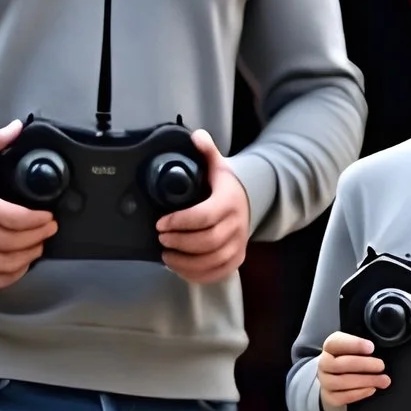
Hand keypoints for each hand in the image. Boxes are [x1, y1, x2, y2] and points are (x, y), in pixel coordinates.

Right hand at [0, 121, 56, 287]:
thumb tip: (16, 127)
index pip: (17, 219)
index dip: (38, 220)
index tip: (49, 217)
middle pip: (17, 242)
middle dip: (39, 236)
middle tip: (49, 229)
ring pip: (10, 263)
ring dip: (30, 255)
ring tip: (38, 244)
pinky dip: (14, 274)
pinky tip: (22, 262)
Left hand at [156, 130, 251, 283]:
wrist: (249, 203)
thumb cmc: (225, 187)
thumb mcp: (217, 166)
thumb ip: (206, 151)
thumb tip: (196, 136)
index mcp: (228, 202)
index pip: (204, 216)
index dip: (179, 222)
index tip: (161, 223)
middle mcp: (236, 226)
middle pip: (206, 242)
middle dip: (179, 242)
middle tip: (161, 237)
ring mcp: (238, 246)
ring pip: (210, 261)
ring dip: (184, 261)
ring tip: (166, 254)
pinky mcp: (235, 260)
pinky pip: (215, 274)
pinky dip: (195, 274)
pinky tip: (179, 268)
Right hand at [316, 331, 390, 410]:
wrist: (337, 377)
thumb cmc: (351, 358)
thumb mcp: (355, 347)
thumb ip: (363, 346)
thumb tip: (381, 349)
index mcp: (330, 347)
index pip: (336, 343)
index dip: (354, 344)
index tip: (371, 347)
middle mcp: (323, 363)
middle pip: (340, 364)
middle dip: (364, 365)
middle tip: (381, 366)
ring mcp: (325, 381)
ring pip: (342, 382)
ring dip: (365, 381)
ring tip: (383, 380)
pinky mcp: (329, 397)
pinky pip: (342, 397)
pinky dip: (359, 393)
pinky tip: (372, 389)